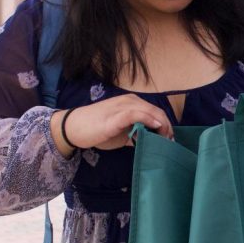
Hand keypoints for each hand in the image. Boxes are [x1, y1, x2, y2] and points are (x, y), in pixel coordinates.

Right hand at [51, 94, 173, 156]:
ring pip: (150, 111)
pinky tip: (155, 128)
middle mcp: (130, 101)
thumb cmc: (96, 130)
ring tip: (165, 139)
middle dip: (167, 127)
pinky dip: (149, 119)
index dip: (166, 124)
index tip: (169, 138)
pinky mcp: (116, 115)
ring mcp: (123, 106)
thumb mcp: (121, 133)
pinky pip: (137, 114)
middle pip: (157, 111)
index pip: (156, 111)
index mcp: (132, 103)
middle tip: (170, 142)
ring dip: (161, 125)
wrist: (73, 128)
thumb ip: (136, 133)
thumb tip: (150, 141)